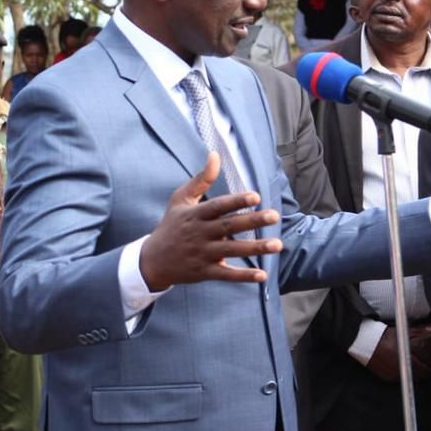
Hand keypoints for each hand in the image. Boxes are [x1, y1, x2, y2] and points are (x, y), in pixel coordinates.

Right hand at [140, 153, 282, 290]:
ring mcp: (202, 254)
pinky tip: (263, 275)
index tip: (256, 196)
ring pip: (232, 250)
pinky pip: (226, 274)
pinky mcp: (204, 272)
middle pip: (229, 226)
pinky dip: (244, 276)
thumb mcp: (180, 199)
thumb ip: (201, 179)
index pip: (218, 206)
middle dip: (252, 221)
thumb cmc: (172, 225)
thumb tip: (215, 154)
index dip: (236, 201)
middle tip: (275, 216)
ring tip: (277, 245)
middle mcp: (200, 233)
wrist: (152, 260)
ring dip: (255, 248)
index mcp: (195, 214)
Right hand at [367, 327, 430, 381]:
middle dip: (420, 371)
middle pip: (416, 376)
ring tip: (409, 364)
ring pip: (406, 378)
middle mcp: (398, 371)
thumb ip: (418, 333)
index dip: (429, 369)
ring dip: (410, 372)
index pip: (423, 371)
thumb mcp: (402, 333)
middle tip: (422, 365)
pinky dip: (400, 373)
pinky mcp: (385, 378)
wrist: (364, 342)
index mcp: (404, 360)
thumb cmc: (383, 337)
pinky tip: (399, 365)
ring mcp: (391, 376)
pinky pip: (397, 378)